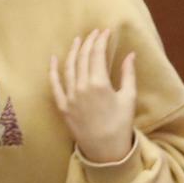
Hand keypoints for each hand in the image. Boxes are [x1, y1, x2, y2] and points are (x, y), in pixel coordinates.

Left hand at [51, 28, 138, 164]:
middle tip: (94, 34)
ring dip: (73, 51)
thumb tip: (130, 55)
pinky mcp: (63, 106)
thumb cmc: (121, 125)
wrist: (106, 151)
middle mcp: (81, 87)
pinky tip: (54, 59)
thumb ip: (128, 74)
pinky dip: (53, 70)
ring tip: (78, 40)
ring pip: (68, 67)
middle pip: (83, 57)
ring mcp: (70, 96)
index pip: (97, 54)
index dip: (101, 40)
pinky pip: (55, 84)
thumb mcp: (129, 98)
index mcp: (99, 83)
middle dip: (88, 42)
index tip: (105, 32)